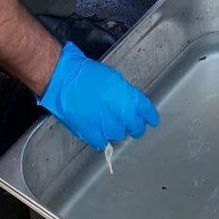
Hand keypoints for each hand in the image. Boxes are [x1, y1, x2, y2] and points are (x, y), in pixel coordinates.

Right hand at [38, 42, 158, 148]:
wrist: (66, 83)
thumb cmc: (89, 76)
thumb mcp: (115, 80)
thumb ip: (126, 95)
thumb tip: (129, 105)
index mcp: (130, 99)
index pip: (148, 113)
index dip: (150, 117)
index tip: (151, 120)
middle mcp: (123, 116)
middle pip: (136, 128)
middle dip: (134, 125)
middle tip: (128, 122)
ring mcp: (109, 128)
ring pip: (119, 135)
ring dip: (116, 129)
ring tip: (106, 120)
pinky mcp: (94, 136)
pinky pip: (103, 142)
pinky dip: (102, 136)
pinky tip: (97, 127)